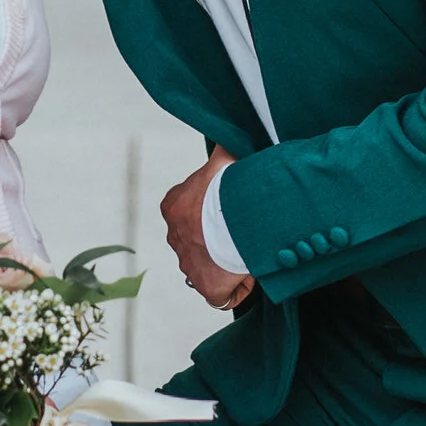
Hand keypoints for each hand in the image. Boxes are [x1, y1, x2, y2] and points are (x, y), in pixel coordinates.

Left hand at [163, 150, 252, 309]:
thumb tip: (228, 132)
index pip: (192, 214)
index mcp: (174, 206)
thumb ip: (224, 151)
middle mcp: (175, 236)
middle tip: (244, 234)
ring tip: (249, 252)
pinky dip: (235, 288)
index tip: (235, 215)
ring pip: (209, 266)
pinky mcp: (205, 285)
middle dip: (221, 241)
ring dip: (228, 262)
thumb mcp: (223, 160)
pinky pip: (221, 293)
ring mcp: (188, 263)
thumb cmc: (227, 190)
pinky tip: (250, 273)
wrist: (232, 220)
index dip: (216, 217)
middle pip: (200, 242)